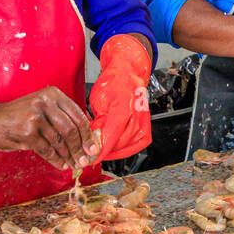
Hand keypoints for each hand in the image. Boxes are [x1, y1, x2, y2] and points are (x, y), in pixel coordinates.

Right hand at [0, 86, 98, 168]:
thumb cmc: (19, 116)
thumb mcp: (42, 109)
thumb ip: (62, 118)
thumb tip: (86, 139)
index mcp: (53, 94)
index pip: (78, 115)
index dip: (87, 134)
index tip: (93, 148)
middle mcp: (45, 102)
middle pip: (71, 129)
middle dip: (80, 148)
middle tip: (85, 160)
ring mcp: (35, 117)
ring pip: (60, 141)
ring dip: (69, 156)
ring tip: (74, 164)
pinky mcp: (27, 132)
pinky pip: (47, 150)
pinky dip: (56, 160)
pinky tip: (61, 165)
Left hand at [88, 35, 153, 163]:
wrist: (128, 74)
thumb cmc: (112, 84)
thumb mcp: (97, 102)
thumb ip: (97, 124)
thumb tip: (91, 143)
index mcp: (124, 107)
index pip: (111, 136)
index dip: (99, 150)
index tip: (88, 158)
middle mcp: (137, 116)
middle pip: (119, 145)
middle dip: (103, 153)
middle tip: (88, 156)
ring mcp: (144, 123)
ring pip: (127, 147)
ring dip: (112, 152)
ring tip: (98, 152)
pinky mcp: (146, 128)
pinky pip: (134, 145)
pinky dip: (122, 149)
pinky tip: (112, 148)